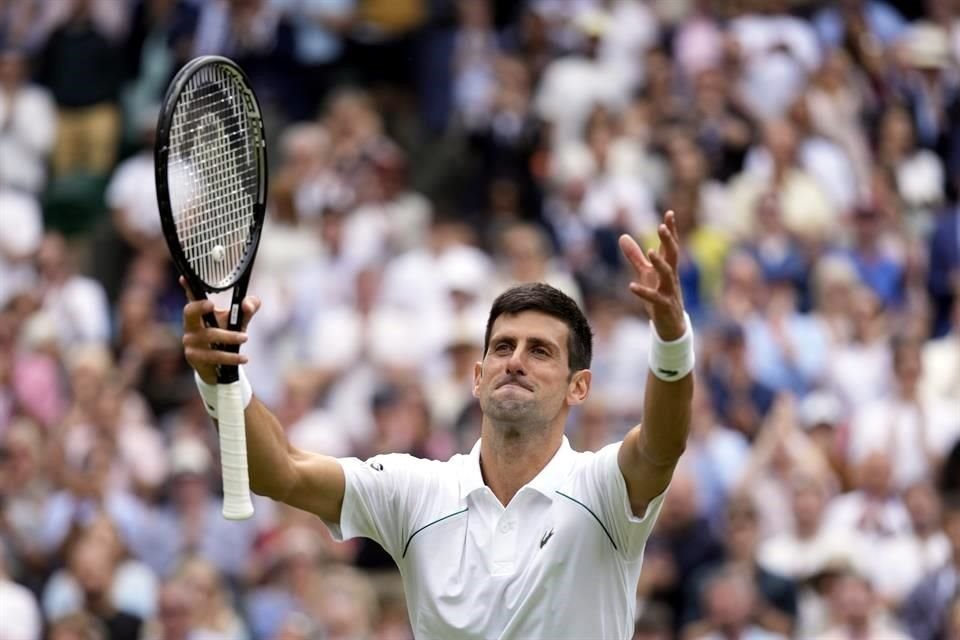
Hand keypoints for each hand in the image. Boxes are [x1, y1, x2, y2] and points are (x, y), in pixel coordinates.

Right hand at [180, 277, 259, 383]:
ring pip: (208, 336)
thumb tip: (247, 305)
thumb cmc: (228, 337)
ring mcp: (190, 341)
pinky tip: (243, 357)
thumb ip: (248, 308)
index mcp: (199, 312)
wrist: (221, 368)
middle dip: (198, 307)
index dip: (187, 286)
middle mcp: (190, 325)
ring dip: (229, 337)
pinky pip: (213, 356)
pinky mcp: (195, 358)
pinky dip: (231, 357)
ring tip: (245, 337)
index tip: (184, 277)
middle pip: (189, 311)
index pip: (192, 295)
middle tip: (212, 304)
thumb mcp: (240, 321)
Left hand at [619, 211, 686, 339]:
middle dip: (669, 241)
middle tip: (662, 226)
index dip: (670, 230)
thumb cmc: (658, 295)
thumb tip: (622, 236)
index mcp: (667, 267)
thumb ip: (635, 256)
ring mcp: (669, 291)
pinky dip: (643, 292)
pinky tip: (631, 286)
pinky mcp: (663, 306)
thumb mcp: (645, 273)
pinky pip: (655, 298)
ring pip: (668, 275)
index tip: (669, 213)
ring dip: (660, 263)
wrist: (670, 325)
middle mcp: (671, 276)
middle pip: (672, 255)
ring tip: (651, 251)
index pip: (670, 245)